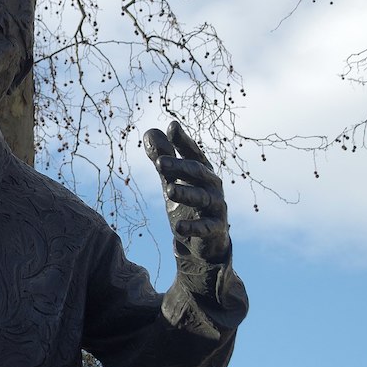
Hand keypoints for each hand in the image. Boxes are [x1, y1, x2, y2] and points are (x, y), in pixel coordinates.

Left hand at [143, 121, 228, 261]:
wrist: (205, 239)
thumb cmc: (188, 202)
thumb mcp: (173, 179)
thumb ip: (162, 157)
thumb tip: (149, 132)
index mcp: (201, 170)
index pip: (193, 152)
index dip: (183, 140)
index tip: (172, 127)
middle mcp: (212, 185)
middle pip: (197, 171)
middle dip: (179, 166)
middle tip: (159, 163)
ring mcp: (216, 206)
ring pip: (202, 197)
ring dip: (186, 193)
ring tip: (168, 190)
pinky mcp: (216, 229)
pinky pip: (206, 227)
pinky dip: (193, 227)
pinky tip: (177, 228)